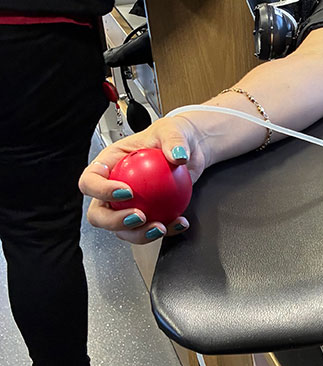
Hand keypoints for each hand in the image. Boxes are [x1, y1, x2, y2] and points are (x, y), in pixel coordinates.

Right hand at [80, 116, 205, 242]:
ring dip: (138, 234)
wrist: (189, 150)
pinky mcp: (148, 214)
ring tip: (160, 227)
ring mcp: (128, 205)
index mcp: (108, 164)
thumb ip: (174, 141)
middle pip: (98, 214)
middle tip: (139, 216)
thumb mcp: (172, 131)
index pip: (90, 181)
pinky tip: (179, 223)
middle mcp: (112, 188)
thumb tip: (177, 156)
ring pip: (122, 229)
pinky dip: (165, 230)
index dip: (100, 191)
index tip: (127, 192)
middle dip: (114, 221)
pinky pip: (150, 228)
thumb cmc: (171, 136)